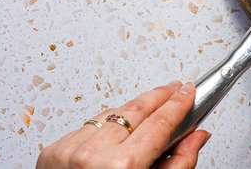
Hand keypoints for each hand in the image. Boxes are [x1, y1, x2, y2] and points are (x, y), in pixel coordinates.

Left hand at [37, 81, 209, 168]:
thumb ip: (180, 162)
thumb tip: (197, 137)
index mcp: (121, 167)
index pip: (159, 122)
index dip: (178, 103)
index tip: (188, 93)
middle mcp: (92, 156)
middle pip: (135, 109)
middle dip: (159, 96)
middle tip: (175, 90)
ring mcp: (69, 152)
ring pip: (111, 114)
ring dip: (133, 109)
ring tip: (151, 107)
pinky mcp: (53, 151)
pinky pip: (88, 126)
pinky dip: (106, 126)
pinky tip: (120, 129)